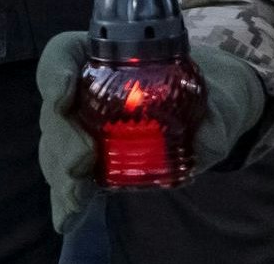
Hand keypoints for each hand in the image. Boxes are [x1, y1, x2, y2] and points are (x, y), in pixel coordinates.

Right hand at [31, 29, 267, 228]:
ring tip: (75, 198)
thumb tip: (206, 140)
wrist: (208, 118)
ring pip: (55, 146)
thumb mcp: (218, 99)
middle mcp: (85, 92)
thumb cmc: (207, 95)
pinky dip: (65, 201)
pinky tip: (67, 220)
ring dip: (60, 173)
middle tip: (82, 159)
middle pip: (56, 109)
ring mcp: (83, 129)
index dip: (55, 70)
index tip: (62, 93)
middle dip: (62, 137)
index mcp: (108, 58)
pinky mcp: (91, 164)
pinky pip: (69, 178)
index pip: (66, 52)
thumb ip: (215, 117)